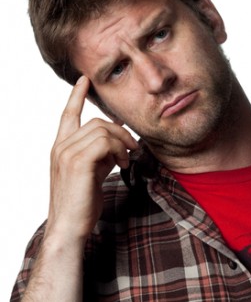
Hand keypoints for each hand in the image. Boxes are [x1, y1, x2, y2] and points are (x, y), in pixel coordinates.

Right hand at [45, 76, 137, 241]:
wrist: (70, 227)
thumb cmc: (82, 200)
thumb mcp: (93, 170)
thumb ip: (101, 151)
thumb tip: (119, 134)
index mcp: (62, 147)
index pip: (68, 114)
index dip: (77, 96)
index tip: (85, 80)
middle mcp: (61, 146)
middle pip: (97, 121)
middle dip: (120, 131)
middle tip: (132, 148)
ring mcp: (67, 153)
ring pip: (103, 130)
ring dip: (122, 143)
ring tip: (127, 160)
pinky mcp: (78, 161)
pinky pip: (105, 142)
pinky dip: (119, 150)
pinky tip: (123, 163)